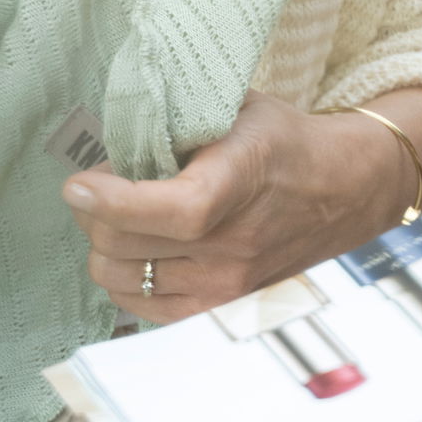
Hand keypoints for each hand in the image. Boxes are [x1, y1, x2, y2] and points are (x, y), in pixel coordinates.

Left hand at [63, 89, 421, 321]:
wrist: (343, 192)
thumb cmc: (282, 142)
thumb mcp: (236, 109)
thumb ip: (177, 118)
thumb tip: (107, 131)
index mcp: (240, 182)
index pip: (172, 210)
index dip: (113, 201)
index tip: (77, 183)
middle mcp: (234, 246)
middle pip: (127, 248)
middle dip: (92, 214)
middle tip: (97, 186)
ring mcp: (227, 288)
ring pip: (123, 281)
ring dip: (103, 246)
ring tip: (116, 217)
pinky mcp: (219, 312)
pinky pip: (141, 309)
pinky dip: (124, 279)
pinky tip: (133, 249)